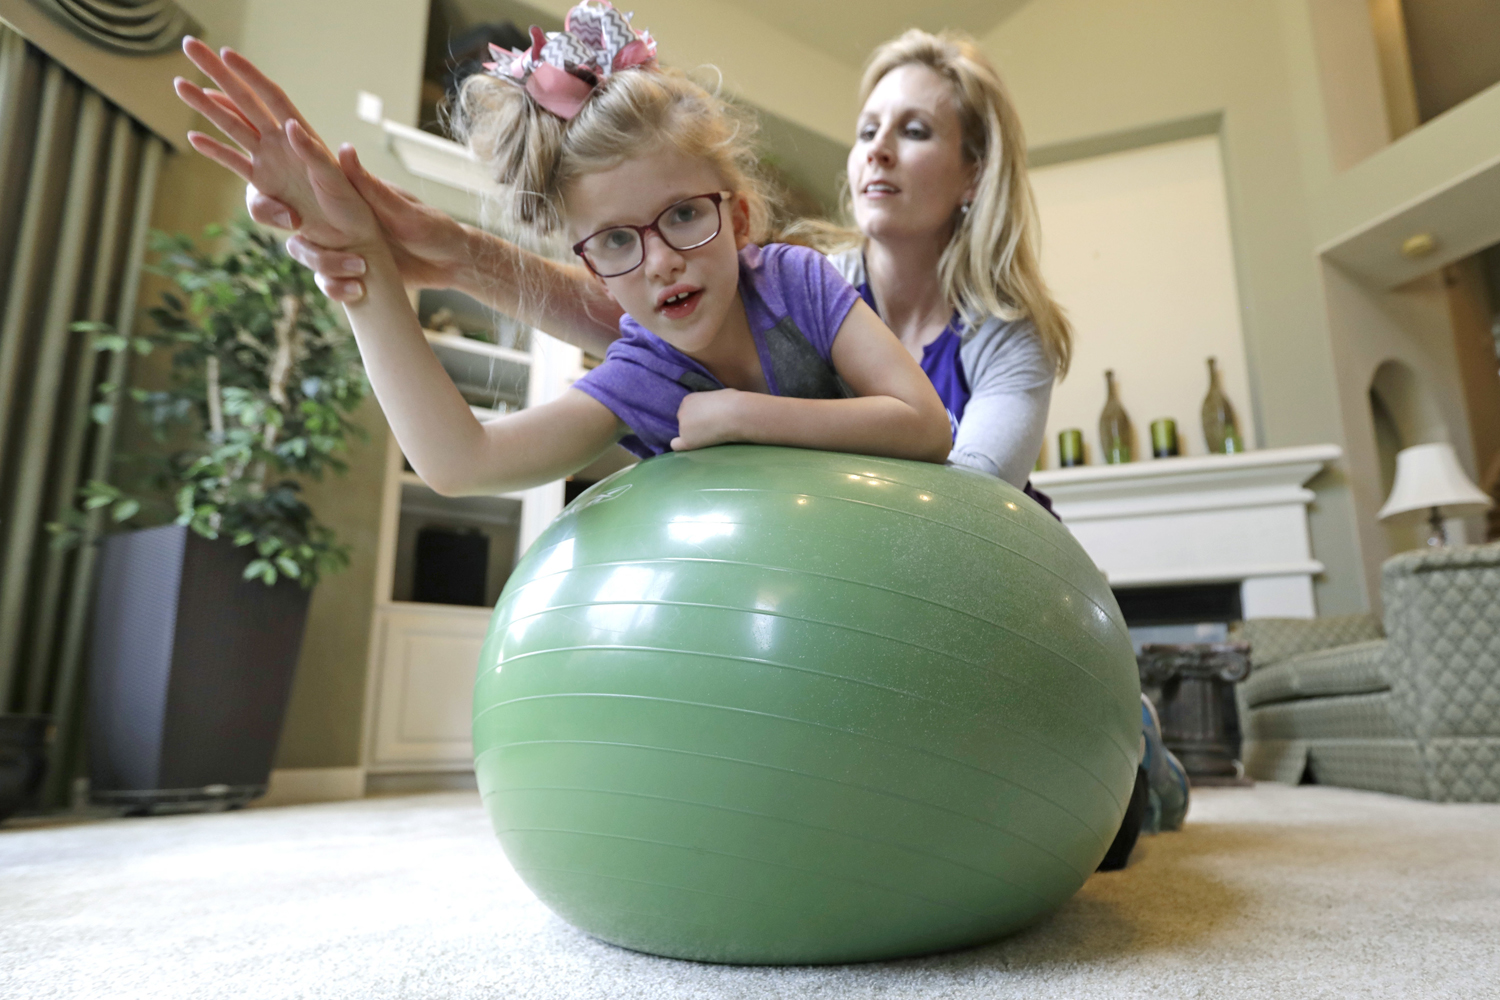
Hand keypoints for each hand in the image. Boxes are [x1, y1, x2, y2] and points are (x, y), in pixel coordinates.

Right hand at [174, 38, 379, 251]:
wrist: (351, 237)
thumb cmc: (350, 208)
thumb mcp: (336, 179)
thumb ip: (313, 154)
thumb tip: (290, 127)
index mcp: (301, 137)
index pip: (270, 96)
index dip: (248, 74)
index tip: (225, 52)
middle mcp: (281, 144)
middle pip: (243, 101)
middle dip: (217, 74)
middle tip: (190, 46)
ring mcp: (271, 163)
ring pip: (232, 127)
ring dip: (206, 107)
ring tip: (180, 84)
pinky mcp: (265, 187)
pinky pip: (235, 164)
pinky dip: (216, 152)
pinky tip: (195, 138)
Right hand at [247, 146, 469, 302]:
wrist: (451, 264)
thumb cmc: (432, 227)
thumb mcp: (402, 209)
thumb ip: (371, 187)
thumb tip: (342, 149)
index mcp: (345, 195)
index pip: (299, 188)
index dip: (278, 201)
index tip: (289, 218)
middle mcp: (336, 219)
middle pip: (294, 230)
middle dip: (300, 244)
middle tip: (318, 255)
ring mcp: (340, 246)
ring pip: (309, 258)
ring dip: (327, 269)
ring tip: (358, 274)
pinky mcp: (349, 271)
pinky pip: (328, 283)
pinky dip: (336, 289)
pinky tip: (355, 292)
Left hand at [671, 389, 744, 451]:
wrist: (737, 413)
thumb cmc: (734, 402)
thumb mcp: (718, 395)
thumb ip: (709, 403)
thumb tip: (714, 407)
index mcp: (688, 399)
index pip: (687, 411)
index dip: (697, 416)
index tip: (707, 419)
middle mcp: (682, 412)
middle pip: (684, 422)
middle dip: (694, 425)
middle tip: (710, 428)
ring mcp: (682, 427)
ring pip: (683, 434)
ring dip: (694, 436)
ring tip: (711, 436)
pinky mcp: (687, 440)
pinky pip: (676, 445)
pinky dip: (681, 446)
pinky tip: (691, 447)